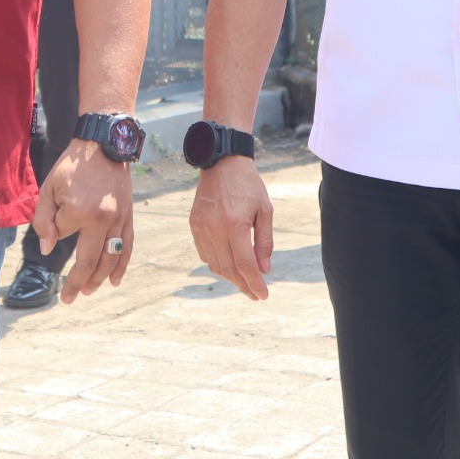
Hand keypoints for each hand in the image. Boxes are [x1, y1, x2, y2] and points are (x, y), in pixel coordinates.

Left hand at [31, 140, 133, 303]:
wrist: (103, 145)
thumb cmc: (71, 167)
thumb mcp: (49, 188)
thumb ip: (43, 221)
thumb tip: (48, 250)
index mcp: (80, 211)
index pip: (63, 234)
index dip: (56, 230)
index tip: (55, 219)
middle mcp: (102, 219)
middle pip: (89, 260)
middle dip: (77, 282)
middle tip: (68, 299)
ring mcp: (119, 219)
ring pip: (110, 258)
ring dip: (98, 279)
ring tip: (88, 291)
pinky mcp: (128, 216)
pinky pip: (127, 246)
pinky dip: (121, 266)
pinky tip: (114, 281)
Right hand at [189, 155, 272, 299]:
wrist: (222, 162)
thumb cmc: (248, 185)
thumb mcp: (265, 211)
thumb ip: (264, 242)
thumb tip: (264, 270)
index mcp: (234, 224)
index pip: (245, 265)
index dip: (254, 284)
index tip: (263, 296)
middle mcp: (214, 229)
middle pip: (228, 269)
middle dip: (243, 285)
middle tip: (255, 294)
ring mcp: (201, 228)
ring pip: (214, 265)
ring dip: (230, 278)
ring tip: (244, 282)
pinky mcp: (194, 225)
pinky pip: (204, 254)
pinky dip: (217, 264)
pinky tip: (229, 266)